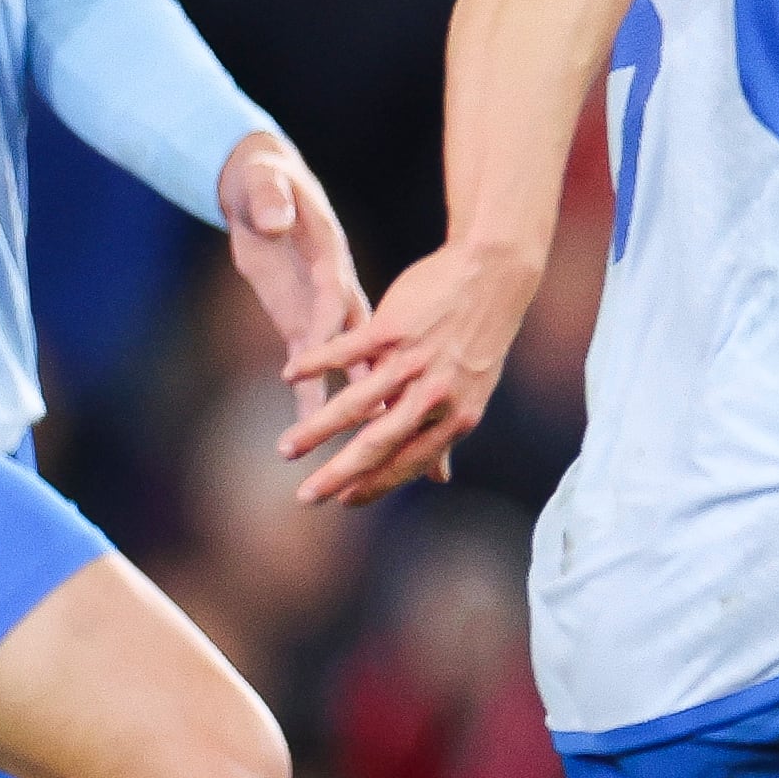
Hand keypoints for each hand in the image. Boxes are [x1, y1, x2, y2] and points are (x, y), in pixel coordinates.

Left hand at [218, 135, 367, 421]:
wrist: (263, 181)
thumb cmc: (266, 180)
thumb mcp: (264, 183)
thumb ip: (267, 201)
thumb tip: (270, 220)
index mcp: (325, 265)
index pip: (334, 307)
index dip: (335, 344)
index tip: (338, 382)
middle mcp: (331, 299)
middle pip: (355, 359)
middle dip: (365, 404)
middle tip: (384, 441)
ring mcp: (323, 315)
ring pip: (355, 379)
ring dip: (370, 422)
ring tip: (389, 467)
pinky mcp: (304, 324)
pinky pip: (328, 377)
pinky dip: (338, 409)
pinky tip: (358, 446)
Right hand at [279, 238, 539, 504]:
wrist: (493, 275)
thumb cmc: (479, 336)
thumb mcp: (473, 390)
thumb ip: (448, 432)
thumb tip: (441, 479)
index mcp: (457, 416)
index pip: (410, 462)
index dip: (375, 485)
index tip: (343, 502)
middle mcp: (435, 395)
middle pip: (378, 444)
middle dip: (338, 475)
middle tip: (305, 498)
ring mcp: (412, 361)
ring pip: (354, 405)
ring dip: (316, 430)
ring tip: (285, 450)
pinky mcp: (392, 329)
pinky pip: (345, 353)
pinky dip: (315, 365)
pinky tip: (289, 377)